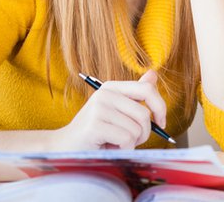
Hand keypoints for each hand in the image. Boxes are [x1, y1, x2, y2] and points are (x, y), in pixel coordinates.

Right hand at [50, 70, 166, 149]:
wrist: (63, 147)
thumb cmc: (94, 132)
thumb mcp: (116, 111)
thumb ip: (134, 95)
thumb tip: (153, 74)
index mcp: (112, 87)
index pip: (147, 89)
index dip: (160, 107)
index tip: (161, 123)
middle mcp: (106, 94)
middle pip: (144, 114)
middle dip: (144, 133)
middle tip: (131, 141)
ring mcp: (99, 108)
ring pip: (136, 129)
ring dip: (131, 143)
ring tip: (115, 143)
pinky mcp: (95, 125)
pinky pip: (126, 139)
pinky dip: (123, 149)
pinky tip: (109, 148)